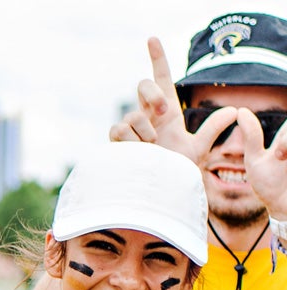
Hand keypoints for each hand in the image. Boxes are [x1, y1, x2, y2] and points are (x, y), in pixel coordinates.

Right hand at [108, 38, 237, 162]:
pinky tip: (140, 151)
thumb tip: (233, 110)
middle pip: (144, 85)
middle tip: (164, 112)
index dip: (157, 58)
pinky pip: (120, 129)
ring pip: (134, 114)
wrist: (157, 189)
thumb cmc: (174, 169)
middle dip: (153, 94)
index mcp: (166, 111)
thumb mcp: (197, 148)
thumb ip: (212, 129)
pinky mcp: (116, 138)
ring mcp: (130, 125)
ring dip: (147, 132)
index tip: (153, 39)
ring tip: (153, 148)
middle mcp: (146, 113)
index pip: (161, 79)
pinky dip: (133, 141)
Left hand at [237, 108, 286, 219]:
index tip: (275, 150)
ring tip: (283, 158)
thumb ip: (252, 136)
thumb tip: (241, 110)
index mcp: (286, 141)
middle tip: (280, 156)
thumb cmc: (269, 184)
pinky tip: (286, 162)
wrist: (283, 208)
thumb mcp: (255, 159)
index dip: (284, 134)